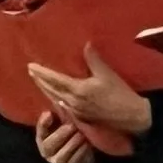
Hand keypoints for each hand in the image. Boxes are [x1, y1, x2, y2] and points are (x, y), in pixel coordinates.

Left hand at [27, 45, 152, 134]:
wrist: (131, 116)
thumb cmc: (120, 94)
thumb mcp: (107, 74)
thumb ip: (94, 60)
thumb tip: (86, 44)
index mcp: (78, 90)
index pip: (54, 80)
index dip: (41, 73)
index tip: (30, 66)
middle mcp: (73, 102)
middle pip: (51, 90)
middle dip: (39, 81)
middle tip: (30, 72)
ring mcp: (76, 111)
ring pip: (55, 99)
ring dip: (45, 90)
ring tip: (38, 82)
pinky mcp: (80, 117)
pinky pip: (62, 106)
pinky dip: (55, 98)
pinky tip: (54, 96)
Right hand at [34, 111, 96, 162]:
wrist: (85, 158)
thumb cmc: (73, 136)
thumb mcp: (67, 125)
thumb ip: (62, 116)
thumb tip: (62, 102)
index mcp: (43, 139)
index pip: (40, 131)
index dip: (43, 123)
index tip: (49, 114)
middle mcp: (46, 152)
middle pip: (49, 145)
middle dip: (61, 134)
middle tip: (73, 126)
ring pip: (61, 155)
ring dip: (72, 144)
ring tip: (82, 135)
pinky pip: (73, 162)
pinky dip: (81, 153)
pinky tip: (87, 145)